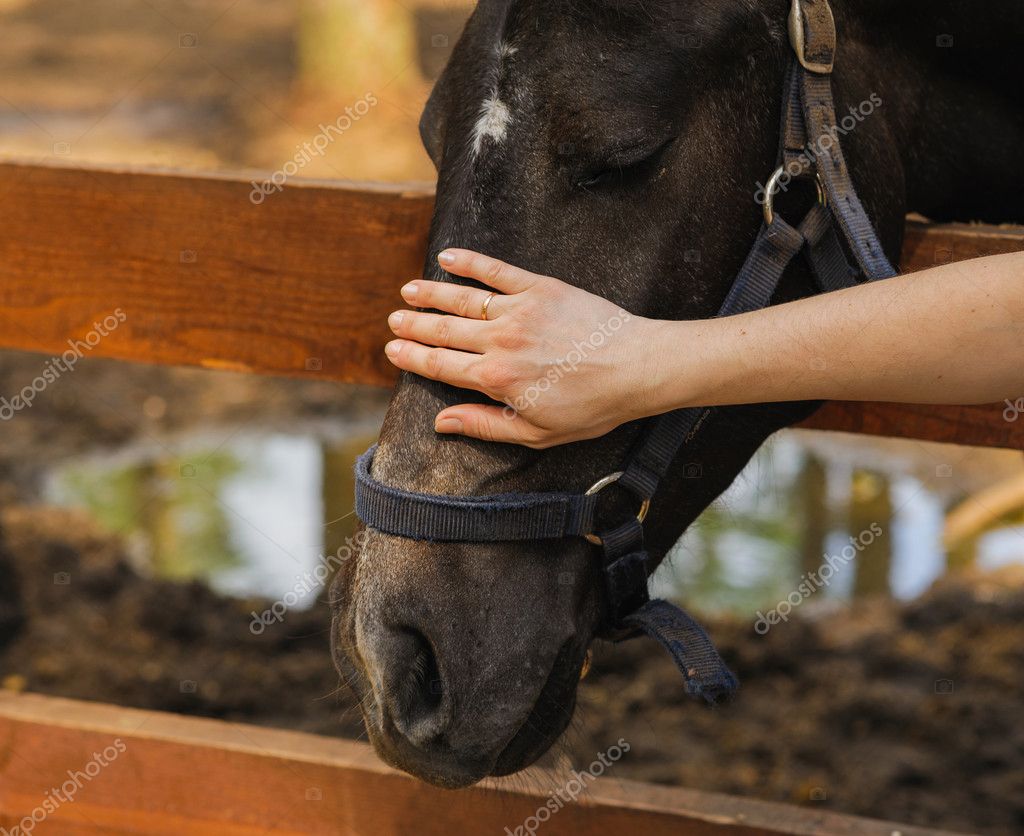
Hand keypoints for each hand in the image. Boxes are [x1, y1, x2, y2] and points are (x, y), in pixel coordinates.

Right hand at [384, 249, 664, 447]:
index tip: (393, 349)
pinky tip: (448, 257)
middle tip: (393, 321)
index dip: (413, 357)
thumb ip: (485, 425)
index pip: (441, 365)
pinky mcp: (540, 287)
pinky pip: (496, 271)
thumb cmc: (591, 406)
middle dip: (414, 325)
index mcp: (496, 378)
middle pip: (444, 330)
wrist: (636, 367)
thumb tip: (441, 423)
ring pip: (463, 299)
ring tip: (409, 291)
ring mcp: (519, 310)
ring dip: (431, 295)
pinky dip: (470, 262)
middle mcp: (500, 340)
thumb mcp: (536, 432)